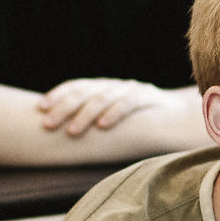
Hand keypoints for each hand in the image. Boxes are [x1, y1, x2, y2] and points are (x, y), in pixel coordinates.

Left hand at [37, 78, 171, 135]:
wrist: (179, 117)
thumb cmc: (140, 123)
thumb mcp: (113, 119)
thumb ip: (93, 121)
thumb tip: (59, 135)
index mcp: (104, 88)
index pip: (77, 86)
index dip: (58, 95)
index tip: (40, 108)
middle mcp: (115, 85)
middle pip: (85, 92)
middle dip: (64, 108)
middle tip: (48, 125)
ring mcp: (132, 88)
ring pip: (104, 97)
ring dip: (85, 114)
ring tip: (72, 131)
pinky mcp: (149, 96)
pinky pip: (129, 102)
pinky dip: (114, 113)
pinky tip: (103, 126)